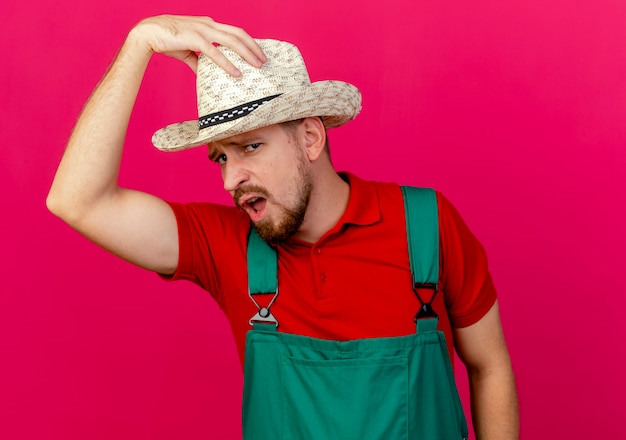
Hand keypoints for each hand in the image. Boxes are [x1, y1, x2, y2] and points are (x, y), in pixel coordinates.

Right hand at [128, 15, 266, 75]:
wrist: (146, 33)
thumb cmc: (165, 40)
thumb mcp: (186, 50)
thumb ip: (198, 60)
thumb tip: (203, 72)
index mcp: (207, 24)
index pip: (233, 31)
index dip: (247, 42)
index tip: (257, 53)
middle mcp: (208, 24)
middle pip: (238, 34)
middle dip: (253, 47)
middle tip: (264, 60)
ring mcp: (202, 30)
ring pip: (231, 41)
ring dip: (247, 54)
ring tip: (257, 65)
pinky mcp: (194, 39)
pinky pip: (215, 52)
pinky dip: (228, 63)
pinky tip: (237, 73)